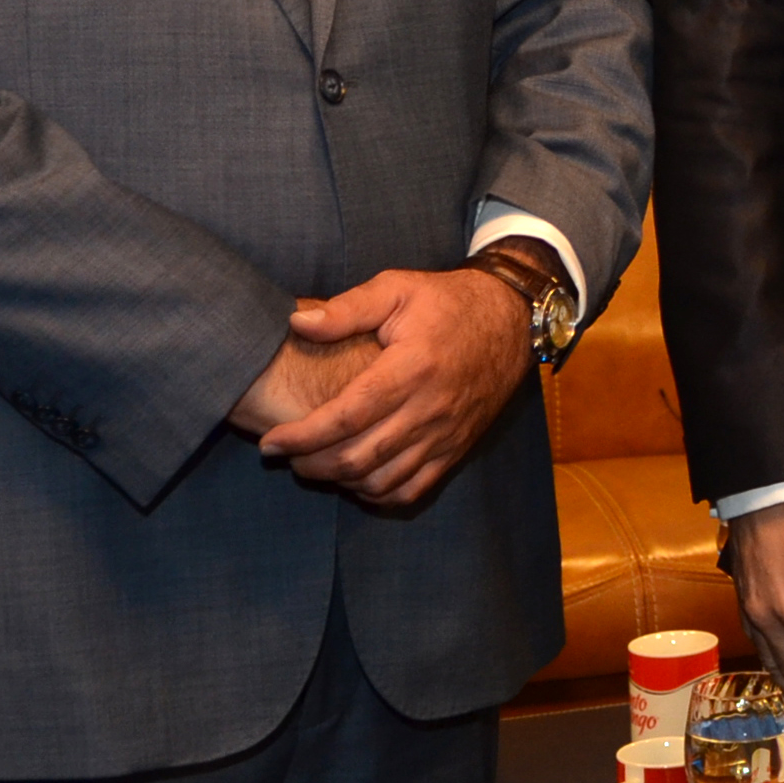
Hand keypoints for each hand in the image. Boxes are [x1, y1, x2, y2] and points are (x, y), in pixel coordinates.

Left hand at [253, 268, 528, 507]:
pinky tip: (355, 479)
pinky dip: (377, 494)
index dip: (302, 436)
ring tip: (314, 464)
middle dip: (311, 463)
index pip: (346, 417)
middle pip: (358, 457)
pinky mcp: (456, 448)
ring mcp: (446, 434)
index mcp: (412, 367)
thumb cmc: (446, 302)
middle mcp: (430, 408)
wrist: (512, 319)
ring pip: (381, 480)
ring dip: (339, 481)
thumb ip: (346, 309)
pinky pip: (412, 489)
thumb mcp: (398, 288)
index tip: (271, 442)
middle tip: (285, 454)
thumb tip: (297, 324)